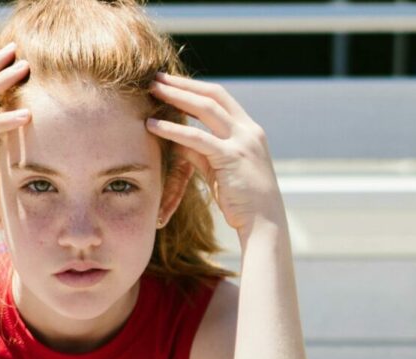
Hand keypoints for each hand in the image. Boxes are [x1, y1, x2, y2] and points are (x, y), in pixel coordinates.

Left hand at [146, 72, 286, 237]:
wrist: (264, 223)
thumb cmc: (243, 201)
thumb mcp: (221, 172)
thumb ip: (202, 154)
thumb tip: (178, 143)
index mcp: (249, 130)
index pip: (221, 98)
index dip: (194, 87)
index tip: (171, 81)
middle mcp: (249, 130)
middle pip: (212, 96)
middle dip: (183, 84)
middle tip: (156, 77)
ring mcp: (242, 142)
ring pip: (205, 109)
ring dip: (176, 97)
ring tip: (152, 91)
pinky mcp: (231, 157)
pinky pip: (197, 138)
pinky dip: (173, 129)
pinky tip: (153, 126)